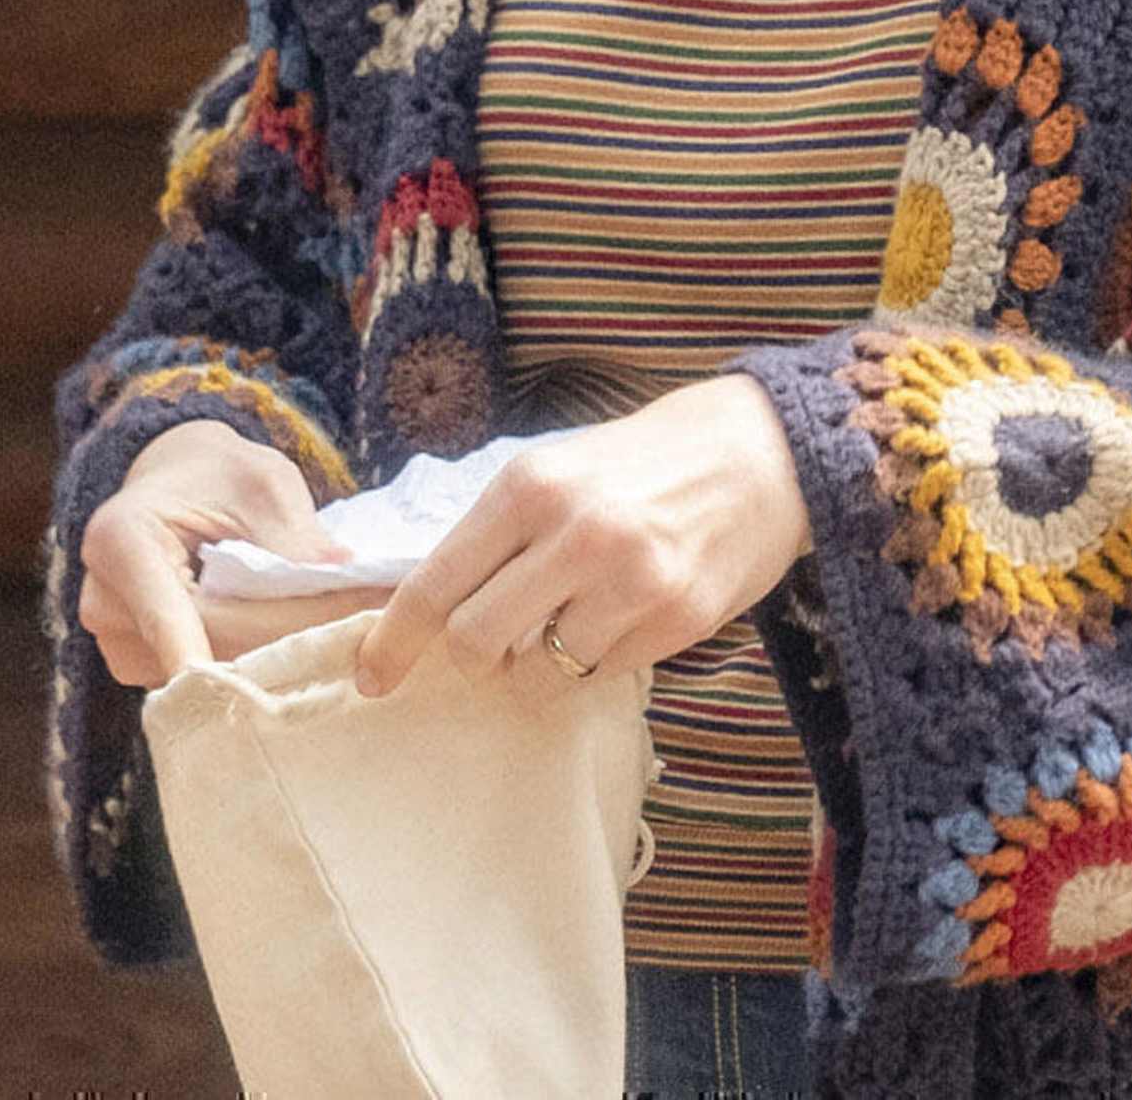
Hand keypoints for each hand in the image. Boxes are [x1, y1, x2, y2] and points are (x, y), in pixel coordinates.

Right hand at [79, 417, 357, 688]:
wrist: (177, 482)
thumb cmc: (218, 474)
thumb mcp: (262, 483)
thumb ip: (293, 533)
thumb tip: (342, 574)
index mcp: (120, 542)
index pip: (192, 615)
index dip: (268, 634)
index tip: (334, 649)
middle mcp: (103, 603)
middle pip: (206, 651)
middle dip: (288, 650)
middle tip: (366, 643)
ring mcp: (115, 642)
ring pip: (208, 673)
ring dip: (274, 665)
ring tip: (342, 644)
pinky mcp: (138, 664)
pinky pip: (202, 680)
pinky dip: (253, 668)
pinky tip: (300, 653)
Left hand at [351, 373, 811, 699]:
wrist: (761, 452)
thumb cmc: (642, 461)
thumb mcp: (556, 468)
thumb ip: (496, 530)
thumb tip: (425, 604)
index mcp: (529, 486)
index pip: (437, 584)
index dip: (393, 642)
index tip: (370, 679)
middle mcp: (574, 534)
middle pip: (474, 644)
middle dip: (473, 658)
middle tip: (494, 643)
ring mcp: (629, 583)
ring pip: (537, 675)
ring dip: (537, 666)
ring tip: (567, 624)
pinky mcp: (676, 621)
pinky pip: (601, 674)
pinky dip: (594, 660)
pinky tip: (620, 617)